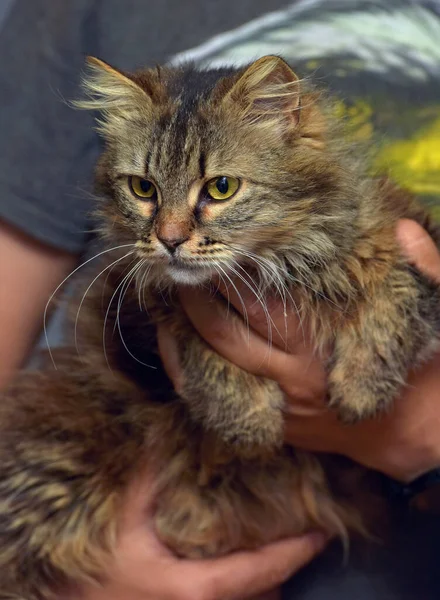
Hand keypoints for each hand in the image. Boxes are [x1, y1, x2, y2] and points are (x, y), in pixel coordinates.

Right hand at [67, 467, 326, 599]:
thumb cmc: (96, 570)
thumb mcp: (123, 518)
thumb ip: (148, 477)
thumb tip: (169, 434)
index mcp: (196, 589)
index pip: (259, 571)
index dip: (295, 553)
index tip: (323, 534)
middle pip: (263, 596)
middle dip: (285, 568)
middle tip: (302, 532)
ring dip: (265, 582)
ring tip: (279, 547)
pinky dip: (244, 590)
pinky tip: (237, 568)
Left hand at [159, 219, 439, 482]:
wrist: (415, 433)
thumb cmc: (420, 370)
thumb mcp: (433, 313)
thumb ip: (427, 269)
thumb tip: (406, 231)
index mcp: (322, 341)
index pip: (262, 299)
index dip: (232, 268)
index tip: (215, 242)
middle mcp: (291, 374)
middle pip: (224, 328)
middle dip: (196, 294)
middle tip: (183, 262)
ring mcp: (277, 403)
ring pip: (212, 361)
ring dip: (183, 327)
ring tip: (169, 293)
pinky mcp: (273, 423)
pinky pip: (216, 396)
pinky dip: (188, 370)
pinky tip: (173, 344)